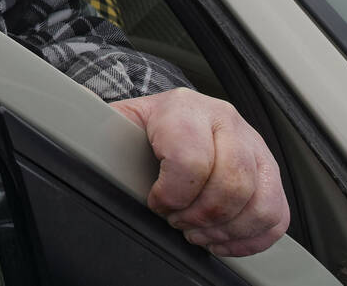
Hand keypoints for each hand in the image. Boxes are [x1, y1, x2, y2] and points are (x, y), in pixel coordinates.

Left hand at [109, 88, 288, 256]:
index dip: (171, 194)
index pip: (191, 160)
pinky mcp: (270, 175)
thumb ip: (96, 122)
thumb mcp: (120, 121)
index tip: (156, 202)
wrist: (172, 118)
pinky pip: (277, 215)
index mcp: (186, 108)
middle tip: (177, 221)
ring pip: (259, 203)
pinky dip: (250, 238)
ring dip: (225, 230)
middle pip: (231, 185)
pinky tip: (222, 239)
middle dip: (198, 216)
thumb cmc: (145, 127)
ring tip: (198, 232)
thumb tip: (70, 108)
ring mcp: (254, 148)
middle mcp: (226, 122)